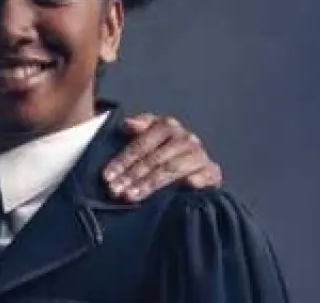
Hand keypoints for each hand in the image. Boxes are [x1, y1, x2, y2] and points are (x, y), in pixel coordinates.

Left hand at [102, 113, 222, 200]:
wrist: (195, 162)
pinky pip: (202, 177)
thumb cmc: (164, 148)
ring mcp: (200, 154)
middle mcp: (185, 138)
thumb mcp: (149, 136)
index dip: (122, 161)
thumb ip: (138, 128)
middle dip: (132, 176)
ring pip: (171, 170)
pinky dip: (192, 182)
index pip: (141, 145)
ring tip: (131, 196)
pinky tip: (180, 190)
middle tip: (116, 191)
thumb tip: (127, 124)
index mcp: (167, 125)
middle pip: (154, 159)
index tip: (107, 176)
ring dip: (150, 184)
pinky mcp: (212, 171)